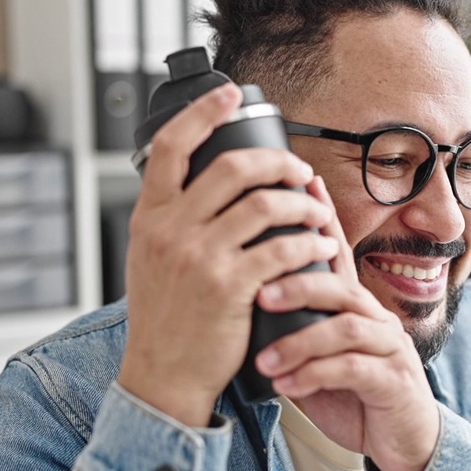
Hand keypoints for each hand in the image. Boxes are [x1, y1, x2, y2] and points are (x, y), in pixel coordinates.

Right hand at [117, 84, 339, 427]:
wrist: (162, 376)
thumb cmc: (164, 319)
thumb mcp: (150, 260)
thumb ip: (171, 221)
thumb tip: (203, 182)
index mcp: (149, 217)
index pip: (170, 146)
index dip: (203, 113)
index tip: (229, 95)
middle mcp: (170, 231)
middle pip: (232, 167)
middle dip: (277, 162)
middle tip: (299, 172)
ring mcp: (200, 258)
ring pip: (265, 205)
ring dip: (301, 204)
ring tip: (315, 213)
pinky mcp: (231, 287)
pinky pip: (283, 249)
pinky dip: (310, 244)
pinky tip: (322, 247)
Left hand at [254, 177, 440, 470]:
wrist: (403, 440)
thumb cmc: (354, 395)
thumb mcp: (315, 357)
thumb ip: (288, 331)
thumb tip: (235, 306)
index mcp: (354, 306)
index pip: (334, 255)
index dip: (318, 221)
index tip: (295, 189)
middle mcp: (375, 318)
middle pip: (340, 285)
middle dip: (298, 286)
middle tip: (258, 293)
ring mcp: (389, 347)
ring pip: (346, 327)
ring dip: (300, 341)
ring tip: (265, 358)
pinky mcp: (394, 380)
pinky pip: (354, 369)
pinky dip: (315, 375)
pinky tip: (286, 385)